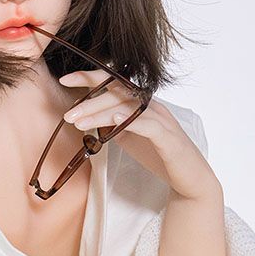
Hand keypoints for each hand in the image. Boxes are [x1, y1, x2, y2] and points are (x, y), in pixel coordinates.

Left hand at [59, 71, 217, 199]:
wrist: (188, 177)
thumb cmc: (158, 154)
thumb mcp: (128, 136)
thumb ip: (111, 125)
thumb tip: (88, 119)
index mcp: (140, 103)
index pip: (113, 83)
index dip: (89, 78)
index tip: (65, 80)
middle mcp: (151, 106)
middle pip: (117, 94)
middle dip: (89, 103)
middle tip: (68, 115)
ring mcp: (161, 119)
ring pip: (127, 108)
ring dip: (100, 114)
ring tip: (79, 122)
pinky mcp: (168, 137)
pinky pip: (148, 124)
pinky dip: (131, 120)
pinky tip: (114, 120)